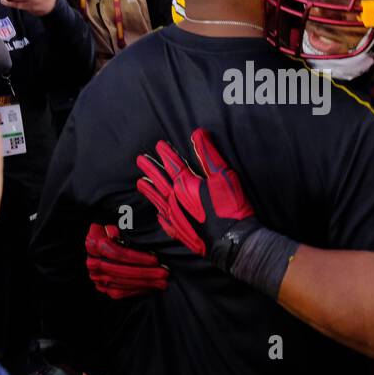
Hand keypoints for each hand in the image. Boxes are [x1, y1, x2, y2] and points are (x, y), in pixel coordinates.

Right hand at [85, 223, 167, 298]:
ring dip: (144, 284)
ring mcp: (96, 276)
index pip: (117, 253)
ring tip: (161, 283)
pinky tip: (150, 288)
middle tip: (163, 274)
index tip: (155, 260)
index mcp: (94, 244)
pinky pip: (119, 293)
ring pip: (121, 283)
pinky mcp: (101, 287)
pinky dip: (136, 291)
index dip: (137, 258)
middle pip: (121, 270)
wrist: (99, 242)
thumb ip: (121, 228)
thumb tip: (121, 235)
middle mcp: (93, 262)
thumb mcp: (116, 224)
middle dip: (145, 273)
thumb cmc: (112, 231)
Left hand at [135, 128, 255, 269]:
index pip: (173, 164)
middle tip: (140, 160)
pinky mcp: (180, 233)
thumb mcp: (223, 175)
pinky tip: (158, 214)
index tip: (158, 145)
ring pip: (158, 200)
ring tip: (140, 183)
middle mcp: (176, 200)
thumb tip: (198, 133)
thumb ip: (209, 155)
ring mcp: (176, 218)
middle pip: (160, 180)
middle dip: (151, 169)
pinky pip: (165, 222)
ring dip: (149, 190)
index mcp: (186, 185)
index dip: (166, 153)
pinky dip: (160, 216)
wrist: (233, 241)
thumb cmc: (230, 207)